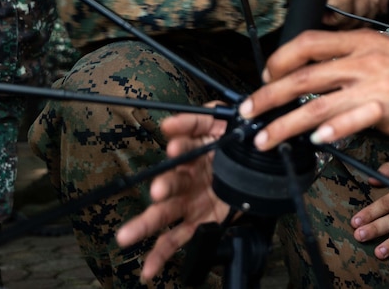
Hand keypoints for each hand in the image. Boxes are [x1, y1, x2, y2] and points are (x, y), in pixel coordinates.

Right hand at [115, 110, 231, 281]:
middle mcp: (187, 178)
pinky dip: (161, 255)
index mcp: (193, 152)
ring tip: (127, 235)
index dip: (180, 145)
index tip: (175, 145)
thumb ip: (200, 118)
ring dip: (146, 225)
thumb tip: (170, 123)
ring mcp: (191, 202)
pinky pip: (178, 239)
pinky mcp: (201, 221)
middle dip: (163, 187)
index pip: (183, 145)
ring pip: (165, 214)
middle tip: (158, 190)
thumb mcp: (223, 121)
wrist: (261, 166)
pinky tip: (148, 269)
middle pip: (169, 183)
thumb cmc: (236, 142)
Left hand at [241, 29, 388, 148]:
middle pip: (302, 76)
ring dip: (286, 124)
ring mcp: (374, 84)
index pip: (307, 43)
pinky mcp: (388, 107)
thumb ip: (354, 57)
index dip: (279, 59)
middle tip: (248, 112)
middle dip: (268, 96)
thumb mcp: (385, 49)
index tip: (266, 77)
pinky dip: (332, 130)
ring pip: (318, 104)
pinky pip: (353, 119)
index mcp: (360, 42)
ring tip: (266, 138)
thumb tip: (322, 72)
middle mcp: (362, 60)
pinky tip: (316, 142)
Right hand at [323, 0, 388, 27]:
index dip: (381, 1)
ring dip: (347, 21)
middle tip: (352, 22)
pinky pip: (343, 17)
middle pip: (373, 2)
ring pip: (360, 13)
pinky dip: (333, 21)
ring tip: (334, 19)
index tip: (380, 10)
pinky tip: (325, 17)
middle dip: (364, 17)